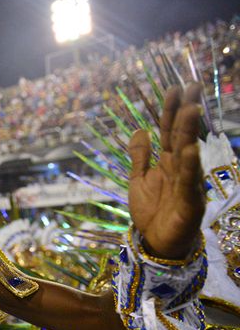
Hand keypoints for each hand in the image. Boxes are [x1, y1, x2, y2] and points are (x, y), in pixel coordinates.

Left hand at [128, 83, 204, 259]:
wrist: (155, 242)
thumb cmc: (151, 211)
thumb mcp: (138, 179)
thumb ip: (140, 156)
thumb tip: (140, 129)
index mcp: (167, 162)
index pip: (169, 131)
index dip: (171, 111)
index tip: (174, 89)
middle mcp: (180, 169)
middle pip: (182, 136)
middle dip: (186, 112)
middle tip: (191, 87)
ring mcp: (187, 184)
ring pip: (188, 154)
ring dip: (189, 132)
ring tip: (191, 110)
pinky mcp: (190, 202)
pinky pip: (189, 182)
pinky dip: (189, 166)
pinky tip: (189, 150)